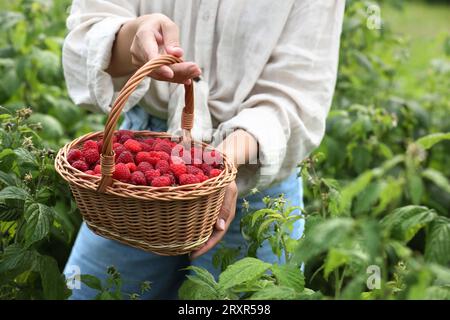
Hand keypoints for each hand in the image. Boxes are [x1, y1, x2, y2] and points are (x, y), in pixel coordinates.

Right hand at [107, 14, 200, 83]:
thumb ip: (172, 37)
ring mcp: (140, 63)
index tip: (170, 73)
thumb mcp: (167, 24)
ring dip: (179, 75)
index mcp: (143, 37)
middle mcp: (138, 52)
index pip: (150, 55)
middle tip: (196, 70)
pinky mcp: (146, 70)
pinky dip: (176, 77)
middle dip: (178, 71)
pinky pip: (162, 77)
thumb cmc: (157, 26)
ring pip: (161, 75)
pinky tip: (188, 78)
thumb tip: (177, 53)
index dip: (159, 66)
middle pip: (158, 68)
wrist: (145, 31)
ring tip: (195, 72)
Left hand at [189, 130, 257, 259]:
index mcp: (226, 212)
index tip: (192, 255)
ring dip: (192, 236)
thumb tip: (219, 227)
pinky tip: (177, 226)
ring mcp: (210, 209)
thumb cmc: (224, 172)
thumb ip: (225, 205)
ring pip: (201, 227)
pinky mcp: (203, 203)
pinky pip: (196, 216)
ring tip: (178, 245)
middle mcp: (218, 213)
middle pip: (208, 234)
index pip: (216, 235)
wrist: (222, 158)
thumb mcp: (228, 186)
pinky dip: (188, 223)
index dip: (205, 246)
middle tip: (184, 254)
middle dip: (197, 245)